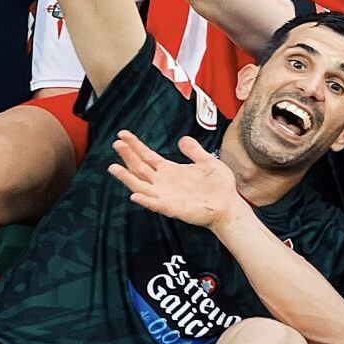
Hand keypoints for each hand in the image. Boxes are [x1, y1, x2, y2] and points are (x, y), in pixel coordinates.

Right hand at [107, 131, 243, 229]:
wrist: (229, 206)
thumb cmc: (218, 186)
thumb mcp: (207, 162)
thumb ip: (194, 151)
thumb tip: (182, 139)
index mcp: (169, 170)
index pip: (147, 156)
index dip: (134, 146)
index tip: (122, 134)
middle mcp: (163, 182)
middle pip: (140, 167)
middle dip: (128, 156)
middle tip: (116, 143)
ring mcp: (166, 196)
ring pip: (141, 186)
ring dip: (127, 178)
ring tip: (114, 167)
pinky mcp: (173, 208)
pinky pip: (155, 204)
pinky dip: (145, 200)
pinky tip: (135, 195)